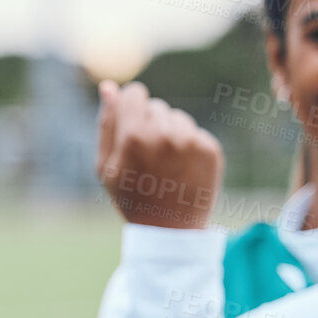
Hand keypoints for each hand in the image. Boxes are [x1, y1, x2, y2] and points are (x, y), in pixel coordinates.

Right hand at [95, 79, 222, 229]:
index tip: (131, 127)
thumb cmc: (131, 197)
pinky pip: (195, 133)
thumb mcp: (106, 165)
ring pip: (177, 118)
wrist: (170, 230)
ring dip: (170, 134)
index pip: (135, 93)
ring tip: (165, 165)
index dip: (130, 108)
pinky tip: (182, 169)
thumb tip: (109, 87)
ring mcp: (190, 140)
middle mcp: (164, 133)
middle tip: (147, 158)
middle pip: (156, 106)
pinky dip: (188, 147)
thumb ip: (107, 123)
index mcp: (134, 135)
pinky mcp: (210, 149)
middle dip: (149, 124)